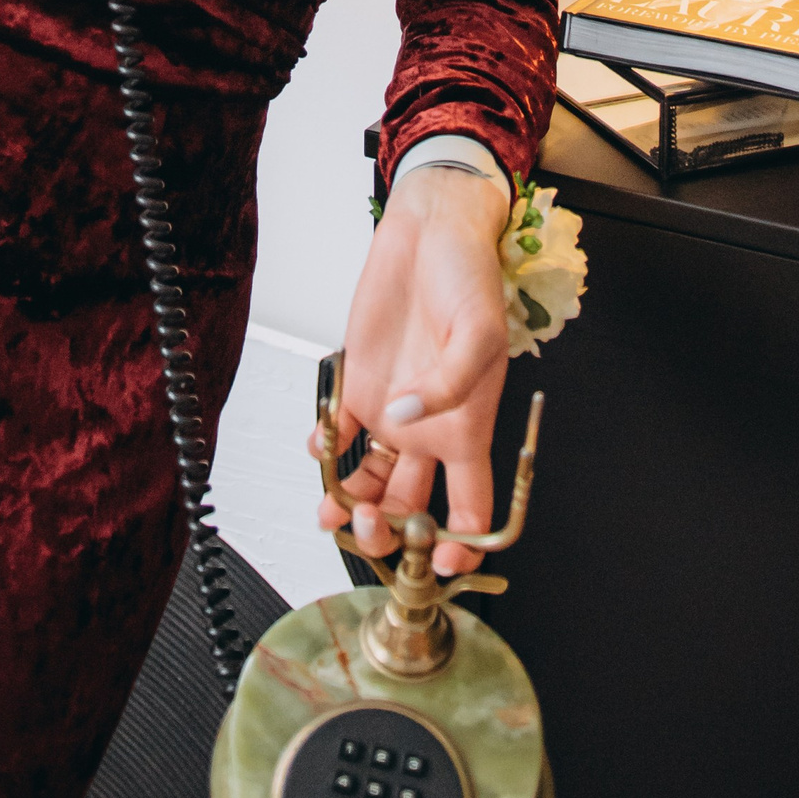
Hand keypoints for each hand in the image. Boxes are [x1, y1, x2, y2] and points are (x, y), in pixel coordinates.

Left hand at [312, 165, 508, 576]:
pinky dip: (322, 451)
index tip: (440, 564)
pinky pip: (337, 433)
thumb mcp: (480, 332)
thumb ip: (449, 386)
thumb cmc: (471, 280)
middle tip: (372, 528)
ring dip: (351, 504)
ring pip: (370, 482)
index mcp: (469, 429)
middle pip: (412, 509)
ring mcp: (391, 410)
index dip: (462, 547)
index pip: (474, 509)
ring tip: (331, 509)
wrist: (429, 233)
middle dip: (390, 533)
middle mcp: (428, 429)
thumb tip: (405, 421)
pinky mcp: (356, 384)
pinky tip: (318, 449)